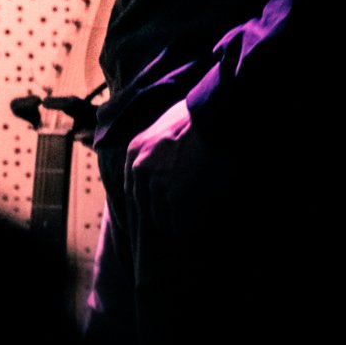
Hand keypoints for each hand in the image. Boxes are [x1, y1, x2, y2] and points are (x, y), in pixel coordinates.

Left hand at [123, 97, 230, 231]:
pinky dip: (186, 229)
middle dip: (156, 215)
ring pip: (160, 218)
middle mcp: (140, 169)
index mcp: (135, 151)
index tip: (150, 211)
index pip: (131, 187)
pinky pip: (178, 225)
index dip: (143, 200)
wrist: (214, 118)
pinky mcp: (177, 198)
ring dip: (171, 223)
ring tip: (183, 226)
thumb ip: (158, 144)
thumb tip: (168, 153)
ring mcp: (157, 184)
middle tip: (169, 222)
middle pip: (142, 205)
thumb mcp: (164, 125)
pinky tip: (194, 228)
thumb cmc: (197, 116)